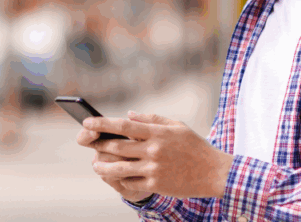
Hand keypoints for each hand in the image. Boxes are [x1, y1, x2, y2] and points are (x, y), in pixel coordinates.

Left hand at [83, 111, 234, 198]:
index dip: (102, 123)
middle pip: (117, 146)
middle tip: (88, 142)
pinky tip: (117, 176)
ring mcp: (154, 168)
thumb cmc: (195, 147)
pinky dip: (121, 179)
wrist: (214, 172)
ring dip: (103, 166)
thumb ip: (152, 119)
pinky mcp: (156, 184)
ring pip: (119, 167)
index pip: (124, 126)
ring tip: (96, 165)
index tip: (87, 121)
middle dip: (99, 144)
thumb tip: (128, 115)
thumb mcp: (177, 126)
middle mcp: (154, 150)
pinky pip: (131, 182)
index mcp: (158, 133)